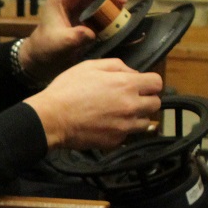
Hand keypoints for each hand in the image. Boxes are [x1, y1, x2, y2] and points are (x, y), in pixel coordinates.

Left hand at [20, 0, 126, 82]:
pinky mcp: (91, 14)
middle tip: (121, 1)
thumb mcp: (58, 43)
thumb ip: (73, 38)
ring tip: (121, 8)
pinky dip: (115, 8)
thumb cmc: (45, 47)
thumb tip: (90, 33)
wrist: (43, 57)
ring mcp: (84, 3)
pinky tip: (118, 17)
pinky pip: (107, 5)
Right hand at [25, 58, 161, 150]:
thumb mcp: (89, 66)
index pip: (157, 83)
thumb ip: (116, 66)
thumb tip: (132, 73)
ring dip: (136, 118)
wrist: (51, 118)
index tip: (141, 85)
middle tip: (130, 100)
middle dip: (145, 100)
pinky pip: (127, 136)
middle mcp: (131, 106)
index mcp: (126, 84)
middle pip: (155, 104)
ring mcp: (124, 126)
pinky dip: (120, 131)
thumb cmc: (66, 91)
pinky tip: (106, 125)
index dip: (149, 83)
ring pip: (145, 123)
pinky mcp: (114, 141)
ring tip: (119, 115)